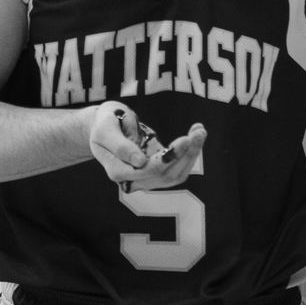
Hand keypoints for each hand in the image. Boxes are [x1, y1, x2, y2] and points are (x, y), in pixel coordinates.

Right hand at [89, 103, 206, 191]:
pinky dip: (190, 154)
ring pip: (175, 175)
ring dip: (192, 154)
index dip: (167, 158)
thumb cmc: (104, 124)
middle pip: (164, 174)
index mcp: (117, 171)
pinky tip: (196, 136)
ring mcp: (147, 178)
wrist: (106, 127)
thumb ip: (120, 146)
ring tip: (200, 131)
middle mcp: (133, 180)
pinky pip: (178, 169)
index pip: (146, 170)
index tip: (184, 140)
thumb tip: (140, 162)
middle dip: (185, 152)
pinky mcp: (158, 171)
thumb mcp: (105, 129)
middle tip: (199, 131)